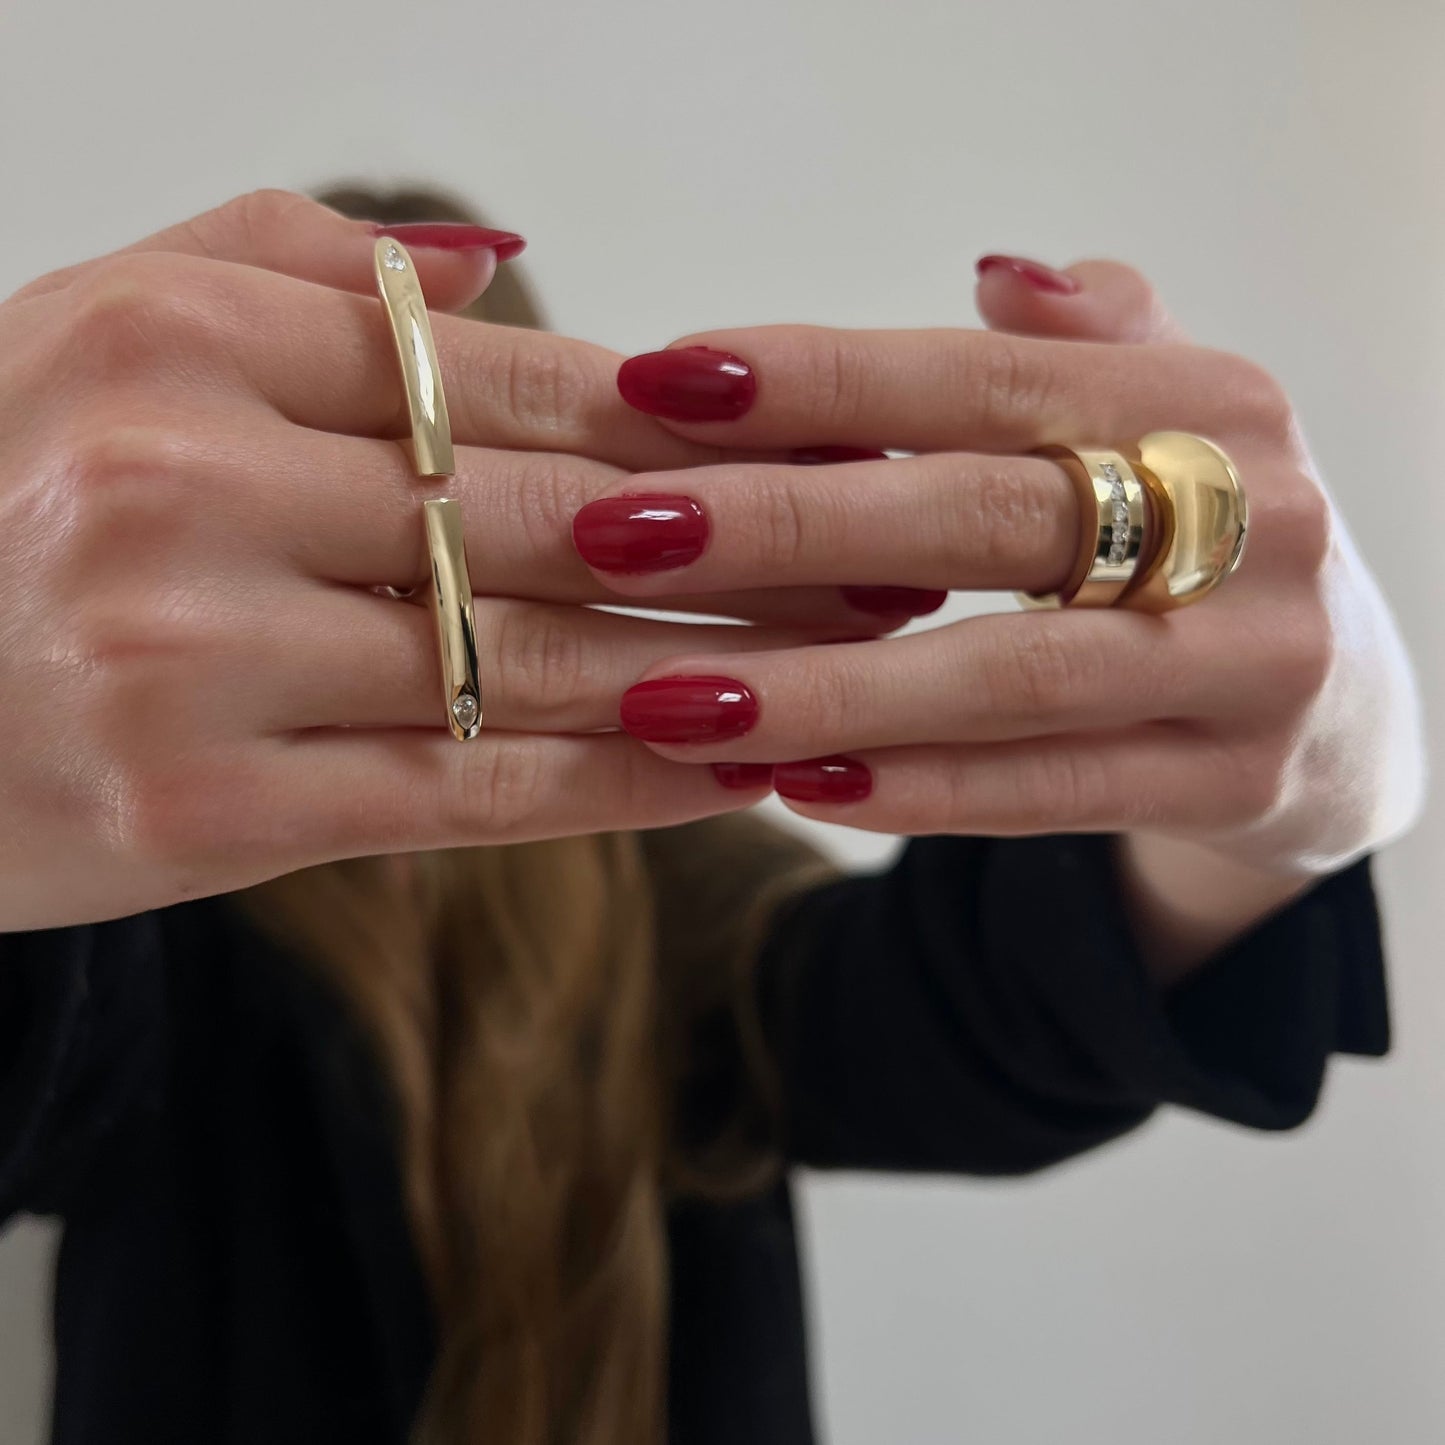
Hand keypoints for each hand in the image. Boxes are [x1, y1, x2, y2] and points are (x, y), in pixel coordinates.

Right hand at [0, 190, 895, 931]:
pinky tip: (736, 774)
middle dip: (755, 544)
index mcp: (183, 339)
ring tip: (860, 665)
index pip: (512, 378)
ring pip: (530, 662)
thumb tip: (511, 260)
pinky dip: (619, 784)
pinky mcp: (199, 813)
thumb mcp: (106, 324)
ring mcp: (192, 657)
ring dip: (723, 667)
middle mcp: (187, 485)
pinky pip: (465, 791)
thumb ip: (295, 262)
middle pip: (551, 517)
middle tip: (904, 555)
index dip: (692, 418)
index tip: (824, 443)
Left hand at [572, 255, 1425, 972]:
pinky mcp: (1233, 783)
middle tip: (622, 535)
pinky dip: (918, 790)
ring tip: (670, 696)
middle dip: (785, 525)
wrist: (1342, 697)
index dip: (819, 381)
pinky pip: (1050, 792)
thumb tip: (992, 278)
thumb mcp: (1166, 412)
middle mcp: (1246, 520)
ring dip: (825, 686)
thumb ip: (1080, 345)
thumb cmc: (1197, 529)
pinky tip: (794, 783)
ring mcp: (1252, 663)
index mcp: (1210, 397)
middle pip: (981, 517)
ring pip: (1008, 675)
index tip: (659, 380)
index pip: (982, 381)